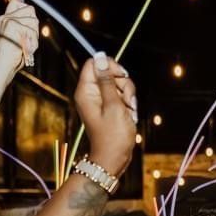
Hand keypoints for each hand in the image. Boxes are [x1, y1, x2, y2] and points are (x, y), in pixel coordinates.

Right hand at [0, 1, 38, 74]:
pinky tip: (27, 49)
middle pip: (30, 9)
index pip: (17, 2)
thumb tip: (34, 17)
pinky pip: (33, 31)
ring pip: (34, 20)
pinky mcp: (14, 26)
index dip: (26, 10)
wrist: (3, 65)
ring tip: (27, 45)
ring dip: (35, 36)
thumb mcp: (15, 38)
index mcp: (4, 19)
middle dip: (34, 25)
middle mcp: (5, 17)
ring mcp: (9, 20)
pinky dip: (34, 43)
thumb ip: (21, 26)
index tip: (29, 24)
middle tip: (29, 38)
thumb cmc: (11, 56)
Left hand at [76, 53, 137, 176]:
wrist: (114, 158)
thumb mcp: (113, 105)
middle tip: (126, 100)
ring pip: (118, 84)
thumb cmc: (113, 136)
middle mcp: (91, 93)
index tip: (121, 76)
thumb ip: (107, 80)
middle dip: (123, 83)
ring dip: (128, 95)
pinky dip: (128, 103)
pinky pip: (121, 96)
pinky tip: (129, 114)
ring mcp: (101, 100)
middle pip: (109, 72)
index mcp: (86, 91)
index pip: (94, 63)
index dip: (110, 65)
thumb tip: (100, 57)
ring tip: (128, 111)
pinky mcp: (109, 107)